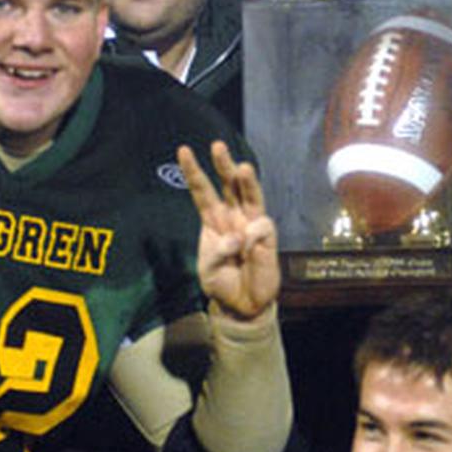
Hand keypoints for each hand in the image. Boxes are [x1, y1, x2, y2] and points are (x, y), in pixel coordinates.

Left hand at [178, 141, 279, 320]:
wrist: (243, 305)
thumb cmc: (223, 283)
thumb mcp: (209, 270)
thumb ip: (217, 252)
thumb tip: (239, 236)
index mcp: (212, 220)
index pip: (202, 191)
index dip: (193, 171)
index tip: (184, 150)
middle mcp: (233, 216)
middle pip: (229, 185)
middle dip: (223, 164)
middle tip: (217, 146)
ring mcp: (252, 224)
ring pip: (250, 195)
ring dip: (247, 181)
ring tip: (242, 168)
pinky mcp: (268, 237)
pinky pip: (262, 227)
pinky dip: (254, 236)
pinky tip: (250, 250)